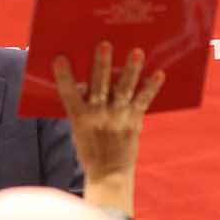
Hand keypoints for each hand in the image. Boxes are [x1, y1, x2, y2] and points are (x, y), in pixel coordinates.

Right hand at [55, 40, 164, 216]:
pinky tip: (159, 74)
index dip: (64, 76)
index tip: (60, 59)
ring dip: (131, 70)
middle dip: (102, 65)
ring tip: (137, 52)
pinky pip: (144, 101)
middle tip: (105, 44)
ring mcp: (117, 118)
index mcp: (80, 118)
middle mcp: (98, 116)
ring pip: (124, 90)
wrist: (109, 175)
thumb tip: (85, 82)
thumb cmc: (91, 149)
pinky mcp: (134, 122)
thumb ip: (82, 107)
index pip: (68, 94)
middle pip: (99, 85)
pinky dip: (151, 88)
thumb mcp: (78, 129)